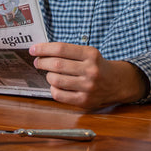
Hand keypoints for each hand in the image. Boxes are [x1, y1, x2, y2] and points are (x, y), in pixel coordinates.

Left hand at [29, 42, 147, 111]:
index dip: (44, 49)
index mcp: (91, 54)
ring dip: (48, 76)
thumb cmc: (98, 66)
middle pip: (57, 64)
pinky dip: (53, 89)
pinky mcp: (85, 101)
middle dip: (42, 62)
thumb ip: (69, 52)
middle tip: (37, 62)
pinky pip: (59, 95)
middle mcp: (91, 70)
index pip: (61, 49)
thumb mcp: (89, 53)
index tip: (33, 49)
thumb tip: (42, 52)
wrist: (117, 83)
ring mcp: (88, 87)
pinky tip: (56, 85)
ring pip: (55, 80)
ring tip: (50, 73)